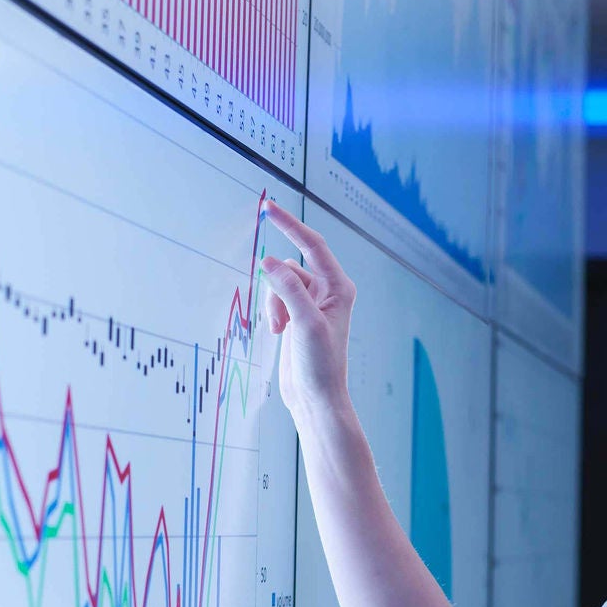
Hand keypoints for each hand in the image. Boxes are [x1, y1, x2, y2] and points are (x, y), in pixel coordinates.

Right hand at [257, 200, 354, 418]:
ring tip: (280, 330)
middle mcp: (328, 291)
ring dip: (273, 303)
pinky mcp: (297, 315)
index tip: (268, 209)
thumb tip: (270, 261)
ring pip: (280, 283)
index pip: (313, 245)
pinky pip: (276, 298)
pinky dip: (272, 312)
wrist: (316, 397)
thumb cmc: (321, 364)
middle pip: (291, 267)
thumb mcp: (305, 322)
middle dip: (278, 287)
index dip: (290, 225)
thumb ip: (288, 288)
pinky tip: (277, 333)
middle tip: (280, 318)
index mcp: (339, 287)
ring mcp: (311, 303)